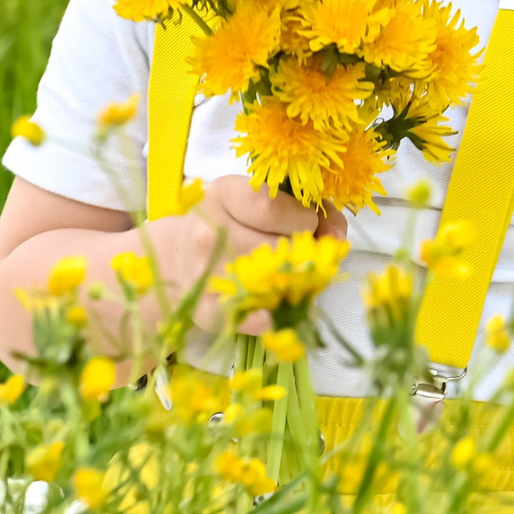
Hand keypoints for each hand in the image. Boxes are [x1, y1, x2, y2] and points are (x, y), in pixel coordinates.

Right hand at [141, 177, 346, 338]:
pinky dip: (270, 317)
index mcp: (223, 195)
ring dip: (292, 282)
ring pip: (273, 281)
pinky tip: (272, 309)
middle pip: (279, 246)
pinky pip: (251, 319)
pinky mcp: (205, 310)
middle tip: (295, 253)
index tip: (304, 223)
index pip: (273, 205)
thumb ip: (308, 211)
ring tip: (284, 275)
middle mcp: (209, 231)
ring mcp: (204, 272)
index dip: (301, 217)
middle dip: (301, 252)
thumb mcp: (261, 203)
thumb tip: (337, 237)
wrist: (176, 261)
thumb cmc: (232, 226)